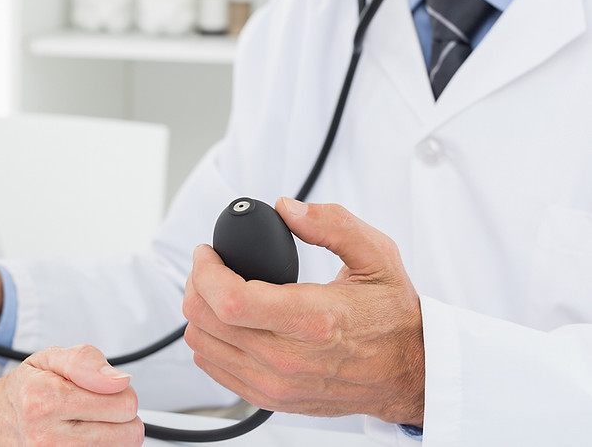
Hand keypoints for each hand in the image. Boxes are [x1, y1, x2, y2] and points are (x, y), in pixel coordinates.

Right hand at [0, 345, 143, 445]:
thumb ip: (86, 361)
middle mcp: (47, 438)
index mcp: (46, 400)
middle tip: (92, 408)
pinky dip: (99, 446)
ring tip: (84, 424)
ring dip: (110, 435)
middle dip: (118, 416)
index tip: (97, 390)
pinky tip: (80, 438)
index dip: (118, 391)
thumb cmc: (26, 390)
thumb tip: (119, 381)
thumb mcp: (50, 358)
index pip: (124, 403)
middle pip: (129, 433)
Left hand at [182, 197, 424, 425]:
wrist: (410, 372)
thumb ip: (332, 224)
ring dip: (200, 313)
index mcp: (312, 320)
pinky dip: (210, 341)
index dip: (206, 271)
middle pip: (206, 322)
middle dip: (197, 284)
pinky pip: (215, 369)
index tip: (208, 253)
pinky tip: (228, 322)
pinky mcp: (271, 398)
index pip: (230, 300)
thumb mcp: (377, 255)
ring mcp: (277, 384)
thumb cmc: (393, 316)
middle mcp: (289, 358)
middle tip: (210, 266)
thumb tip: (287, 208)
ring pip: (203, 346)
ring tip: (217, 291)